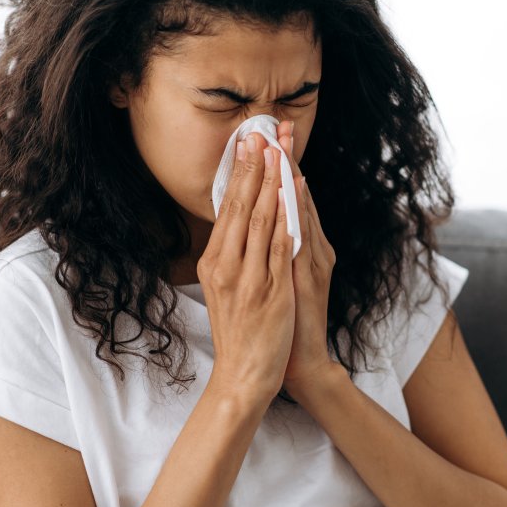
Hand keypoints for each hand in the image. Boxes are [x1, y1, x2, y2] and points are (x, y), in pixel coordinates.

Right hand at [199, 130, 295, 405]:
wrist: (244, 374)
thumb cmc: (238, 332)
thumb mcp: (225, 288)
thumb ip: (231, 255)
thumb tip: (239, 221)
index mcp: (214, 262)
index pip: (228, 208)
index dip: (240, 172)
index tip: (248, 142)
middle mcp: (226, 265)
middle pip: (242, 206)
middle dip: (254, 166)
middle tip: (261, 132)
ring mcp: (247, 277)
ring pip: (261, 220)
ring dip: (271, 182)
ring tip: (279, 151)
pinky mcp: (269, 291)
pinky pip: (278, 247)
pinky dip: (285, 218)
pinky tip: (292, 196)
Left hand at [274, 120, 338, 396]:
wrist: (296, 363)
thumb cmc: (284, 322)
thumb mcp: (278, 279)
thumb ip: (276, 249)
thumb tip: (262, 221)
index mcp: (302, 248)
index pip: (288, 199)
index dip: (280, 166)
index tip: (269, 134)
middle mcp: (313, 249)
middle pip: (298, 197)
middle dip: (288, 160)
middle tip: (280, 124)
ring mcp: (314, 261)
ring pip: (302, 211)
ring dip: (292, 176)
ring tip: (285, 145)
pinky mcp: (312, 277)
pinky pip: (302, 237)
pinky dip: (298, 212)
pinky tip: (293, 190)